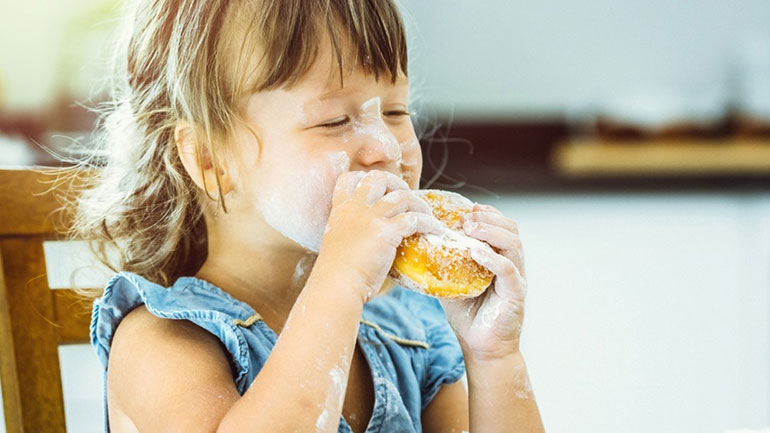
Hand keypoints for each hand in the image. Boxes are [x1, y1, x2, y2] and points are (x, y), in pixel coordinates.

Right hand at [313, 170, 442, 303]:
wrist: (337, 286)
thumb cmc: (336, 274)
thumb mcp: (336, 243)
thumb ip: (351, 232)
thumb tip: (367, 237)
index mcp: (341, 211)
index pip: (349, 179)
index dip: (365, 178)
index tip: (380, 189)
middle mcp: (355, 209)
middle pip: (378, 178)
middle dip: (397, 183)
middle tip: (408, 198)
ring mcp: (370, 218)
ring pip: (402, 197)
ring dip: (419, 204)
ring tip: (428, 216)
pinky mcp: (386, 232)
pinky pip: (414, 219)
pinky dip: (429, 223)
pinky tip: (435, 231)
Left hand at [438, 203, 527, 361]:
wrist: (481, 347)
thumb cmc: (468, 315)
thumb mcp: (451, 283)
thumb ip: (442, 265)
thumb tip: (414, 249)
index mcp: (499, 259)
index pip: (501, 227)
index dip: (487, 214)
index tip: (466, 209)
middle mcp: (512, 265)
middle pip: (511, 229)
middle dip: (488, 218)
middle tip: (465, 217)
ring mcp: (516, 278)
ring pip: (513, 244)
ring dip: (491, 231)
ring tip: (470, 228)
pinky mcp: (515, 294)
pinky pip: (508, 270)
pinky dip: (492, 258)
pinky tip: (475, 251)